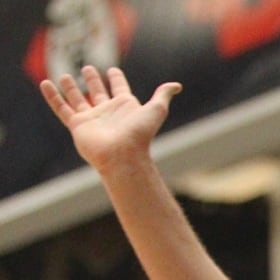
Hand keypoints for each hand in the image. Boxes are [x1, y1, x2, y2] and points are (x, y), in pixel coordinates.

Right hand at [39, 66, 179, 171]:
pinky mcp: (78, 126)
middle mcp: (108, 112)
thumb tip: (177, 85)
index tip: (113, 70)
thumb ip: (163, 95)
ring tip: (65, 74)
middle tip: (88, 68)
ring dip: (71, 87)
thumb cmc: (140, 134)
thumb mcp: (156, 110)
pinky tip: (46, 84)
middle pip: (98, 92)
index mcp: (126, 107)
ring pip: (78, 99)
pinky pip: (61, 108)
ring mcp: (92, 119)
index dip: (117, 79)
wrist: (123, 155)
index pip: (119, 88)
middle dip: (93, 81)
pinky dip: (52, 96)